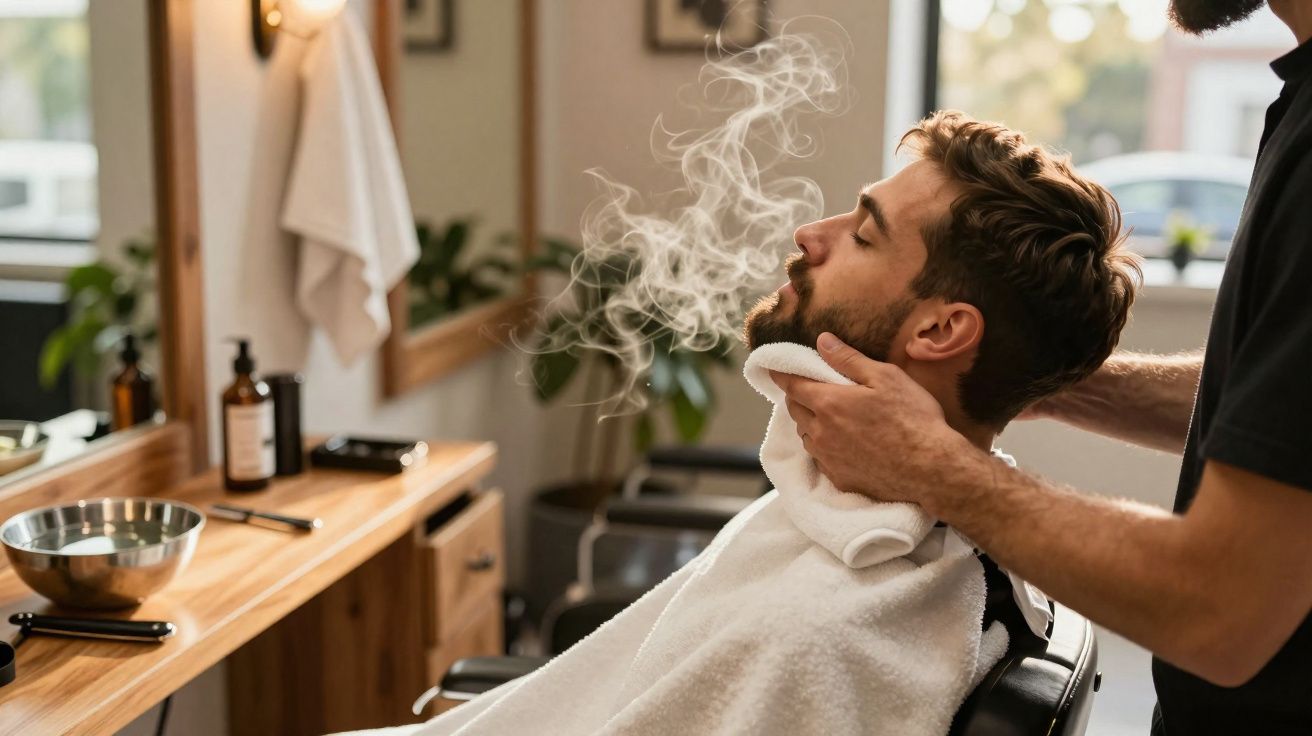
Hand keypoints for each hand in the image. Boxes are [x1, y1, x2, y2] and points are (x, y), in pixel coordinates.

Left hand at [770, 333, 982, 509]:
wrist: (931, 469)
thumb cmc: (913, 418)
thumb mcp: (885, 377)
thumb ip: (848, 359)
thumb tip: (822, 341)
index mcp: (828, 404)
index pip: (792, 385)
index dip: (782, 375)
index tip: (775, 369)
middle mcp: (820, 433)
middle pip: (795, 411)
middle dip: (798, 397)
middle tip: (810, 389)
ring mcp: (828, 459)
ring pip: (806, 436)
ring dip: (810, 423)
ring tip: (828, 416)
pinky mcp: (839, 479)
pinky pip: (820, 459)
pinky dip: (823, 447)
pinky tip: (841, 444)